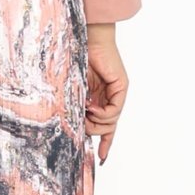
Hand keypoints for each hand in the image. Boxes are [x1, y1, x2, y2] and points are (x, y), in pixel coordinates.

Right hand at [84, 23, 127, 163]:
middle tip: (81, 126)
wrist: (85, 37)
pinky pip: (114, 111)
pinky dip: (102, 114)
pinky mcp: (121, 87)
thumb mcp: (74, 89)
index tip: (100, 157)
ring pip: (111, 122)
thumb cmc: (76, 58)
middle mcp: (110, 97)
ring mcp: (117, 93)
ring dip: (96, 123)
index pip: (105, 124)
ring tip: (85, 113)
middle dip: (93, 131)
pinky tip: (91, 107)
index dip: (104, 141)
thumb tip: (78, 124)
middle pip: (107, 127)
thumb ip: (78, 105)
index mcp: (99, 97)